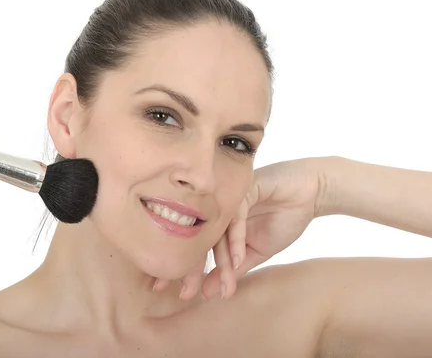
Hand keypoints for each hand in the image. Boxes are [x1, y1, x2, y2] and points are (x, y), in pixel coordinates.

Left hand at [154, 157, 326, 298]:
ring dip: (220, 260)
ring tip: (221, 285)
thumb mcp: (254, 252)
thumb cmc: (280, 218)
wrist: (309, 192)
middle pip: (197, 238)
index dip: (183, 269)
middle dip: (189, 267)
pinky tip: (239, 259)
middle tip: (179, 291)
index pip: (194, 247)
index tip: (172, 292)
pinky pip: (235, 216)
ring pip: (216, 230)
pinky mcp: (244, 188)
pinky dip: (236, 239)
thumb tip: (207, 293)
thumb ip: (231, 270)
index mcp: (214, 222)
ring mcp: (227, 198)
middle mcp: (215, 209)